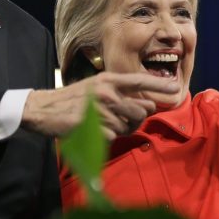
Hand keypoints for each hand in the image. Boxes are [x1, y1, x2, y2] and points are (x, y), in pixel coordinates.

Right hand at [21, 72, 179, 140]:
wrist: (42, 109)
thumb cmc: (71, 99)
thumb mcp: (96, 89)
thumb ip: (122, 95)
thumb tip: (149, 104)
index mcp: (107, 80)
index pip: (139, 81)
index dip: (159, 85)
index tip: (176, 87)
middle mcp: (106, 92)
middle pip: (140, 111)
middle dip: (136, 120)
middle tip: (122, 121)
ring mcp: (99, 109)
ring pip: (127, 126)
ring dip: (120, 130)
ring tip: (103, 125)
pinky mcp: (92, 126)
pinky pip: (113, 137)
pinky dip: (107, 138)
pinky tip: (94, 132)